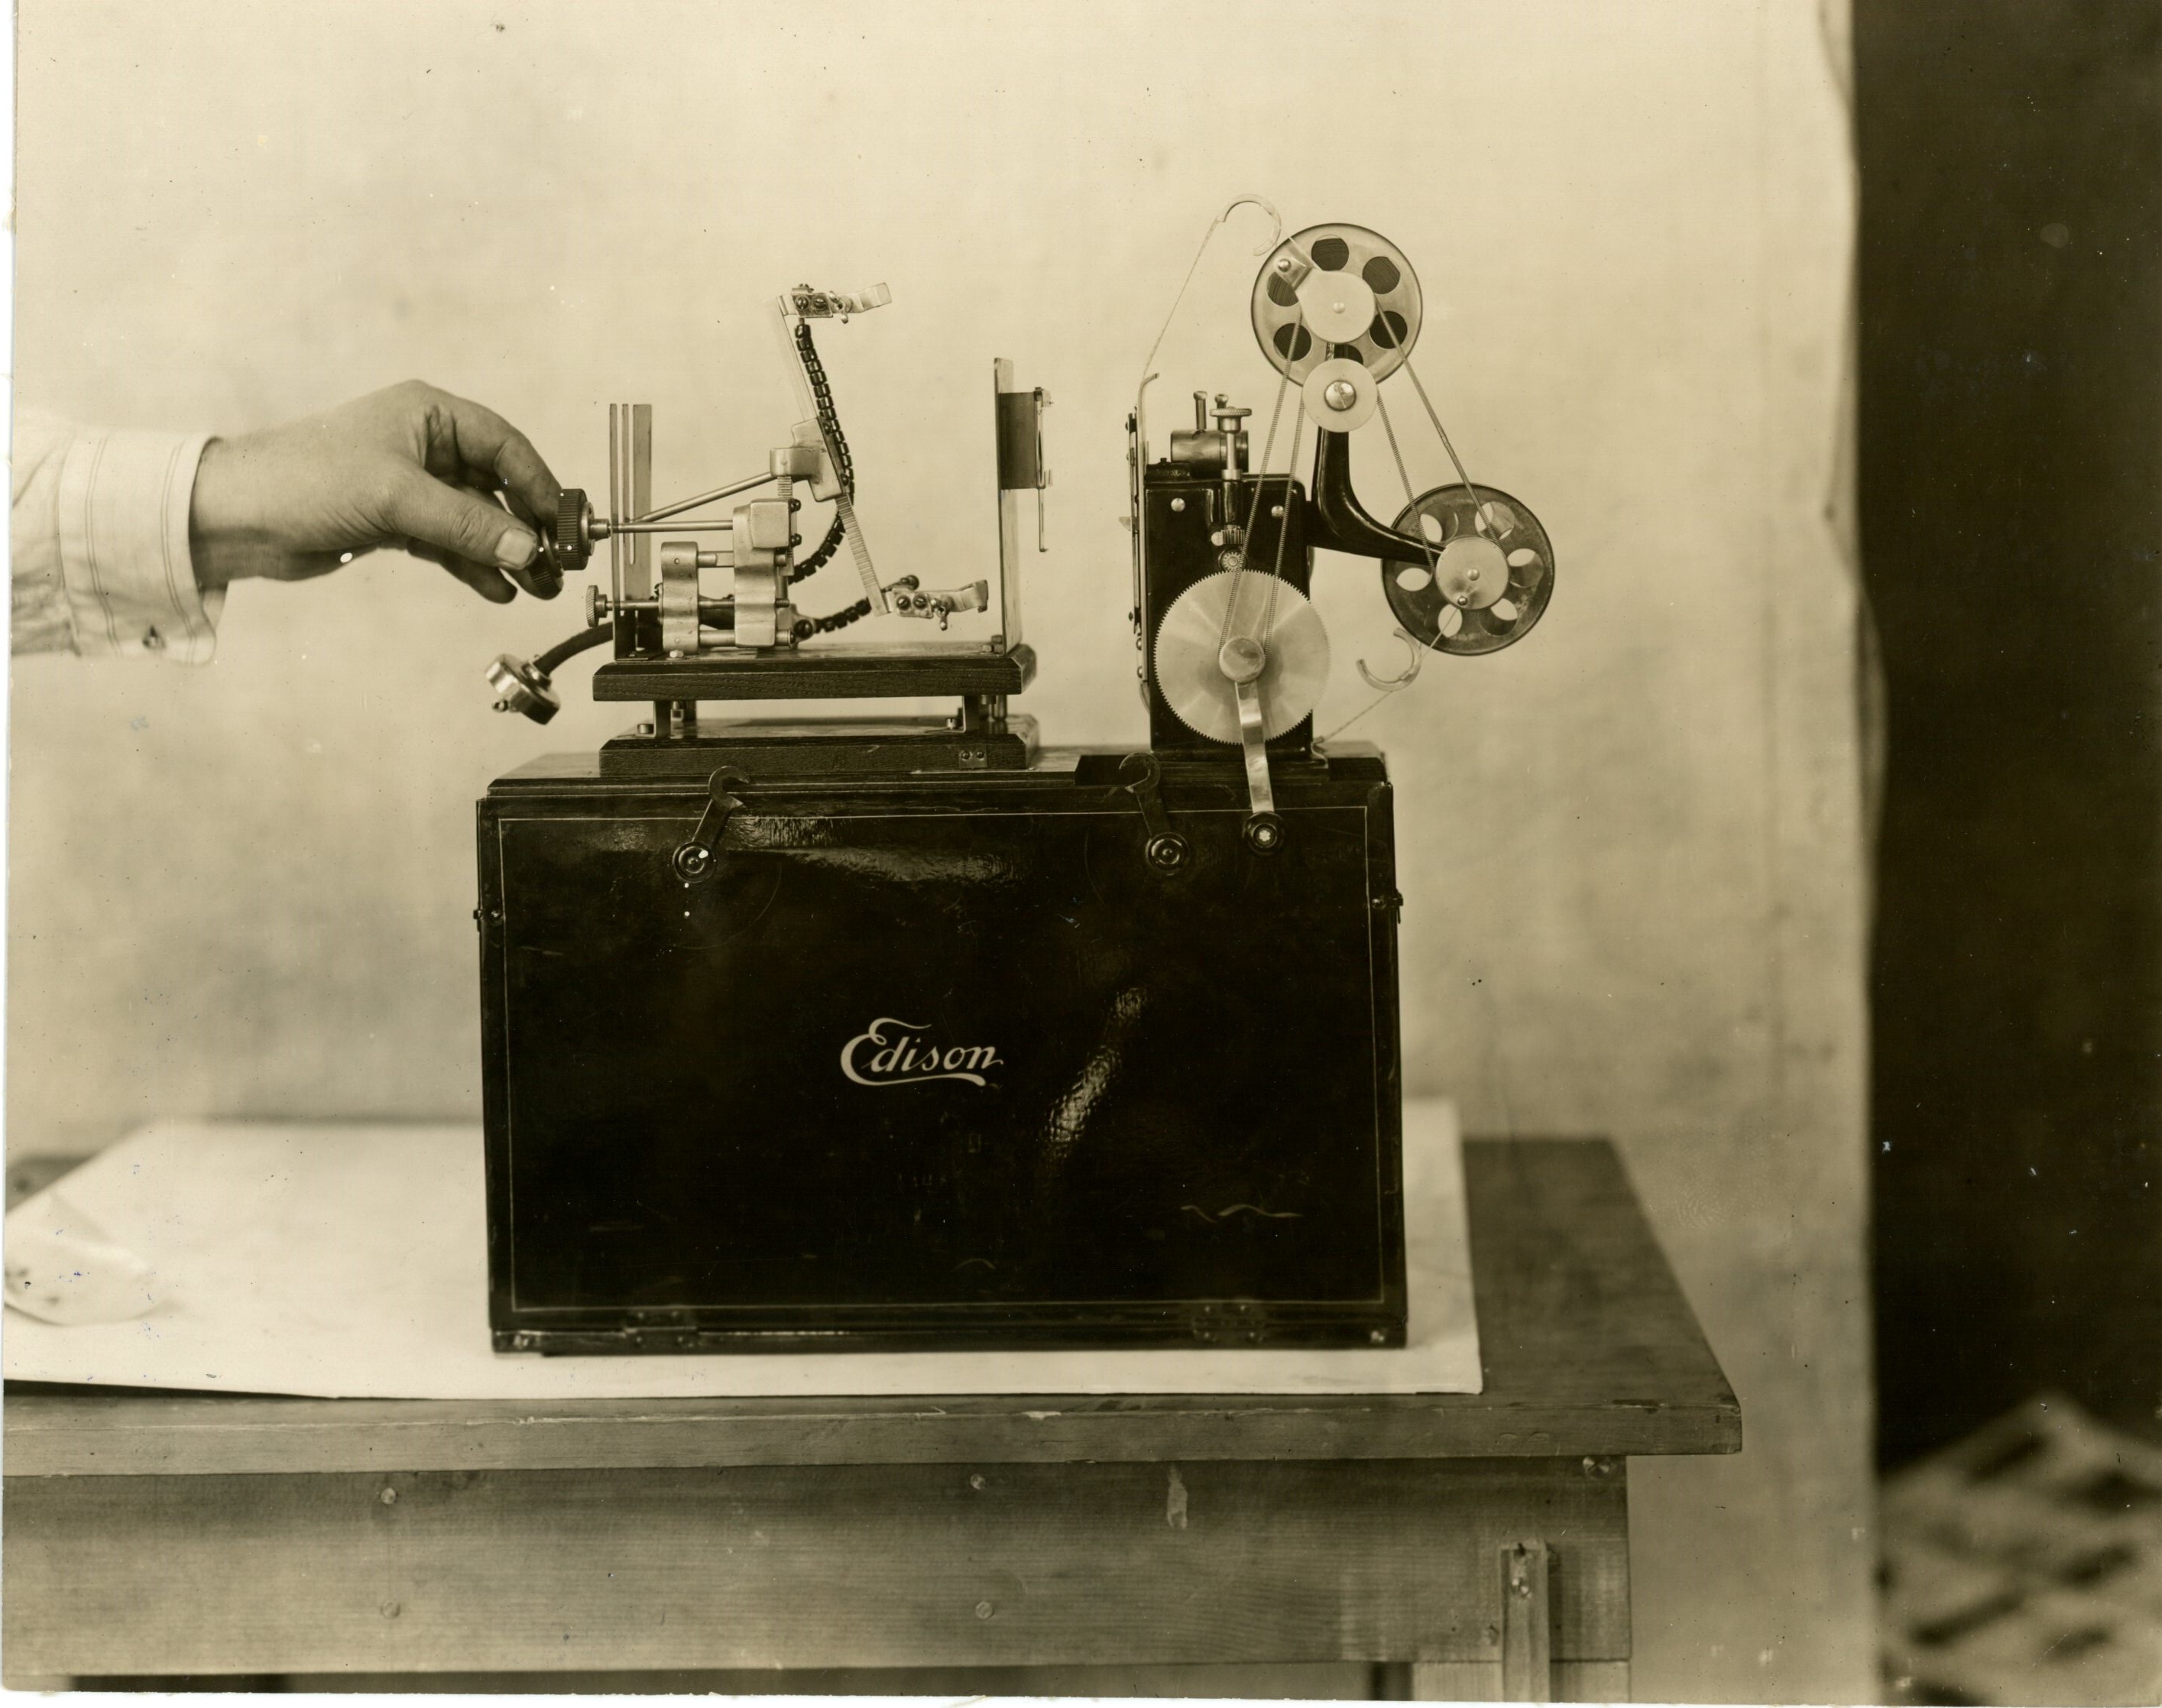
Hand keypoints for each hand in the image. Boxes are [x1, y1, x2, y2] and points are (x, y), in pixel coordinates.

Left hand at [188, 380, 565, 602]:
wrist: (236, 516)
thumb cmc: (303, 479)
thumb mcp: (395, 496)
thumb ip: (466, 523)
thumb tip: (527, 547)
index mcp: (428, 415)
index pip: (504, 446)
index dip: (539, 485)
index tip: (564, 525)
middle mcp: (424, 445)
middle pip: (497, 486)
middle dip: (528, 528)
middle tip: (558, 564)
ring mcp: (411, 485)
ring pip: (477, 520)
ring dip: (506, 553)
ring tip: (537, 586)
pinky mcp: (396, 521)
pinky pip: (452, 543)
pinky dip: (475, 566)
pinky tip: (498, 589)